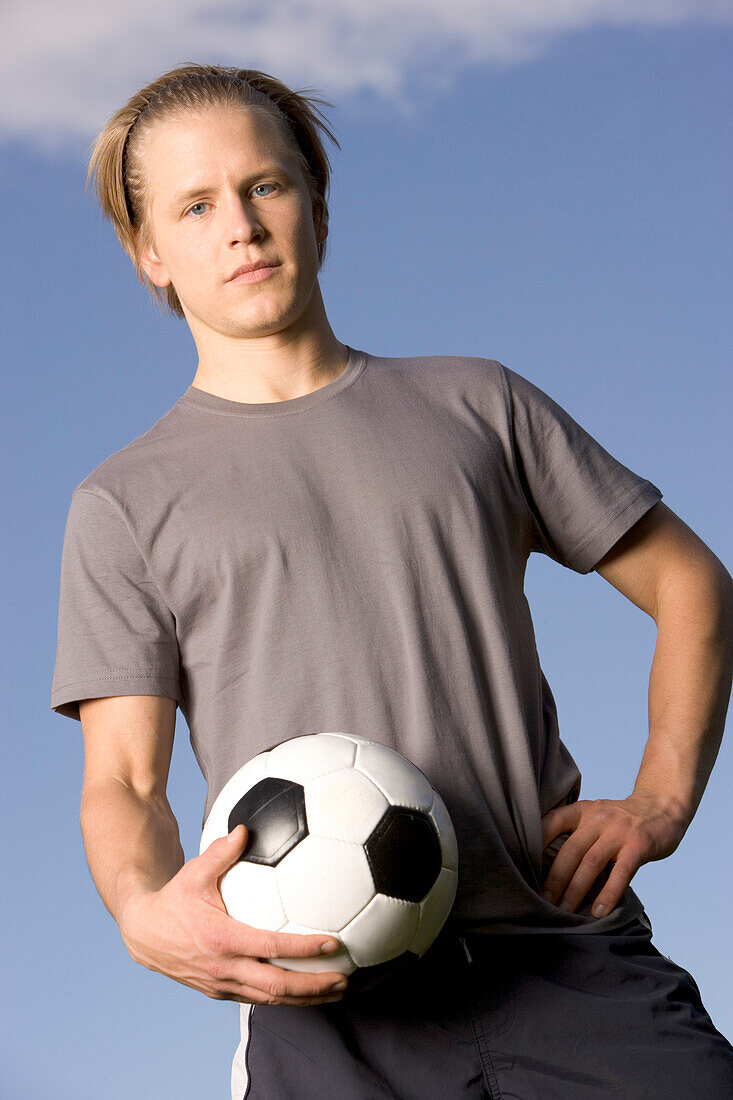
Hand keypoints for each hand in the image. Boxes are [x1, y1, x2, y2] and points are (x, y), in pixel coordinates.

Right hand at [119, 824, 347, 1006]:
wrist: (142, 933)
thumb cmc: (173, 898)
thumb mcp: (194, 872)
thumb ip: (222, 852)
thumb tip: (246, 828)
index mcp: (222, 940)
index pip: (272, 948)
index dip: (304, 948)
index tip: (333, 943)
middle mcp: (224, 969)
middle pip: (277, 986)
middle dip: (314, 986)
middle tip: (345, 979)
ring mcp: (221, 985)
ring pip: (270, 999)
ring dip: (304, 998)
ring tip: (335, 990)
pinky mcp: (219, 992)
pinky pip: (256, 998)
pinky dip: (283, 997)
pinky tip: (305, 990)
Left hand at [540, 792, 687, 917]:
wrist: (661, 807)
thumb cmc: (621, 820)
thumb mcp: (595, 816)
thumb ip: (577, 834)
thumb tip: (549, 868)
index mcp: (582, 811)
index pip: (551, 822)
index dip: (534, 843)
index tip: (523, 867)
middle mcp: (597, 818)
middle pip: (570, 851)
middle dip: (554, 879)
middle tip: (542, 902)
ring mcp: (618, 832)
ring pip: (591, 864)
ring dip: (576, 891)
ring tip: (565, 912)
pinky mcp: (638, 846)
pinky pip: (620, 874)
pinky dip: (607, 895)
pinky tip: (598, 912)